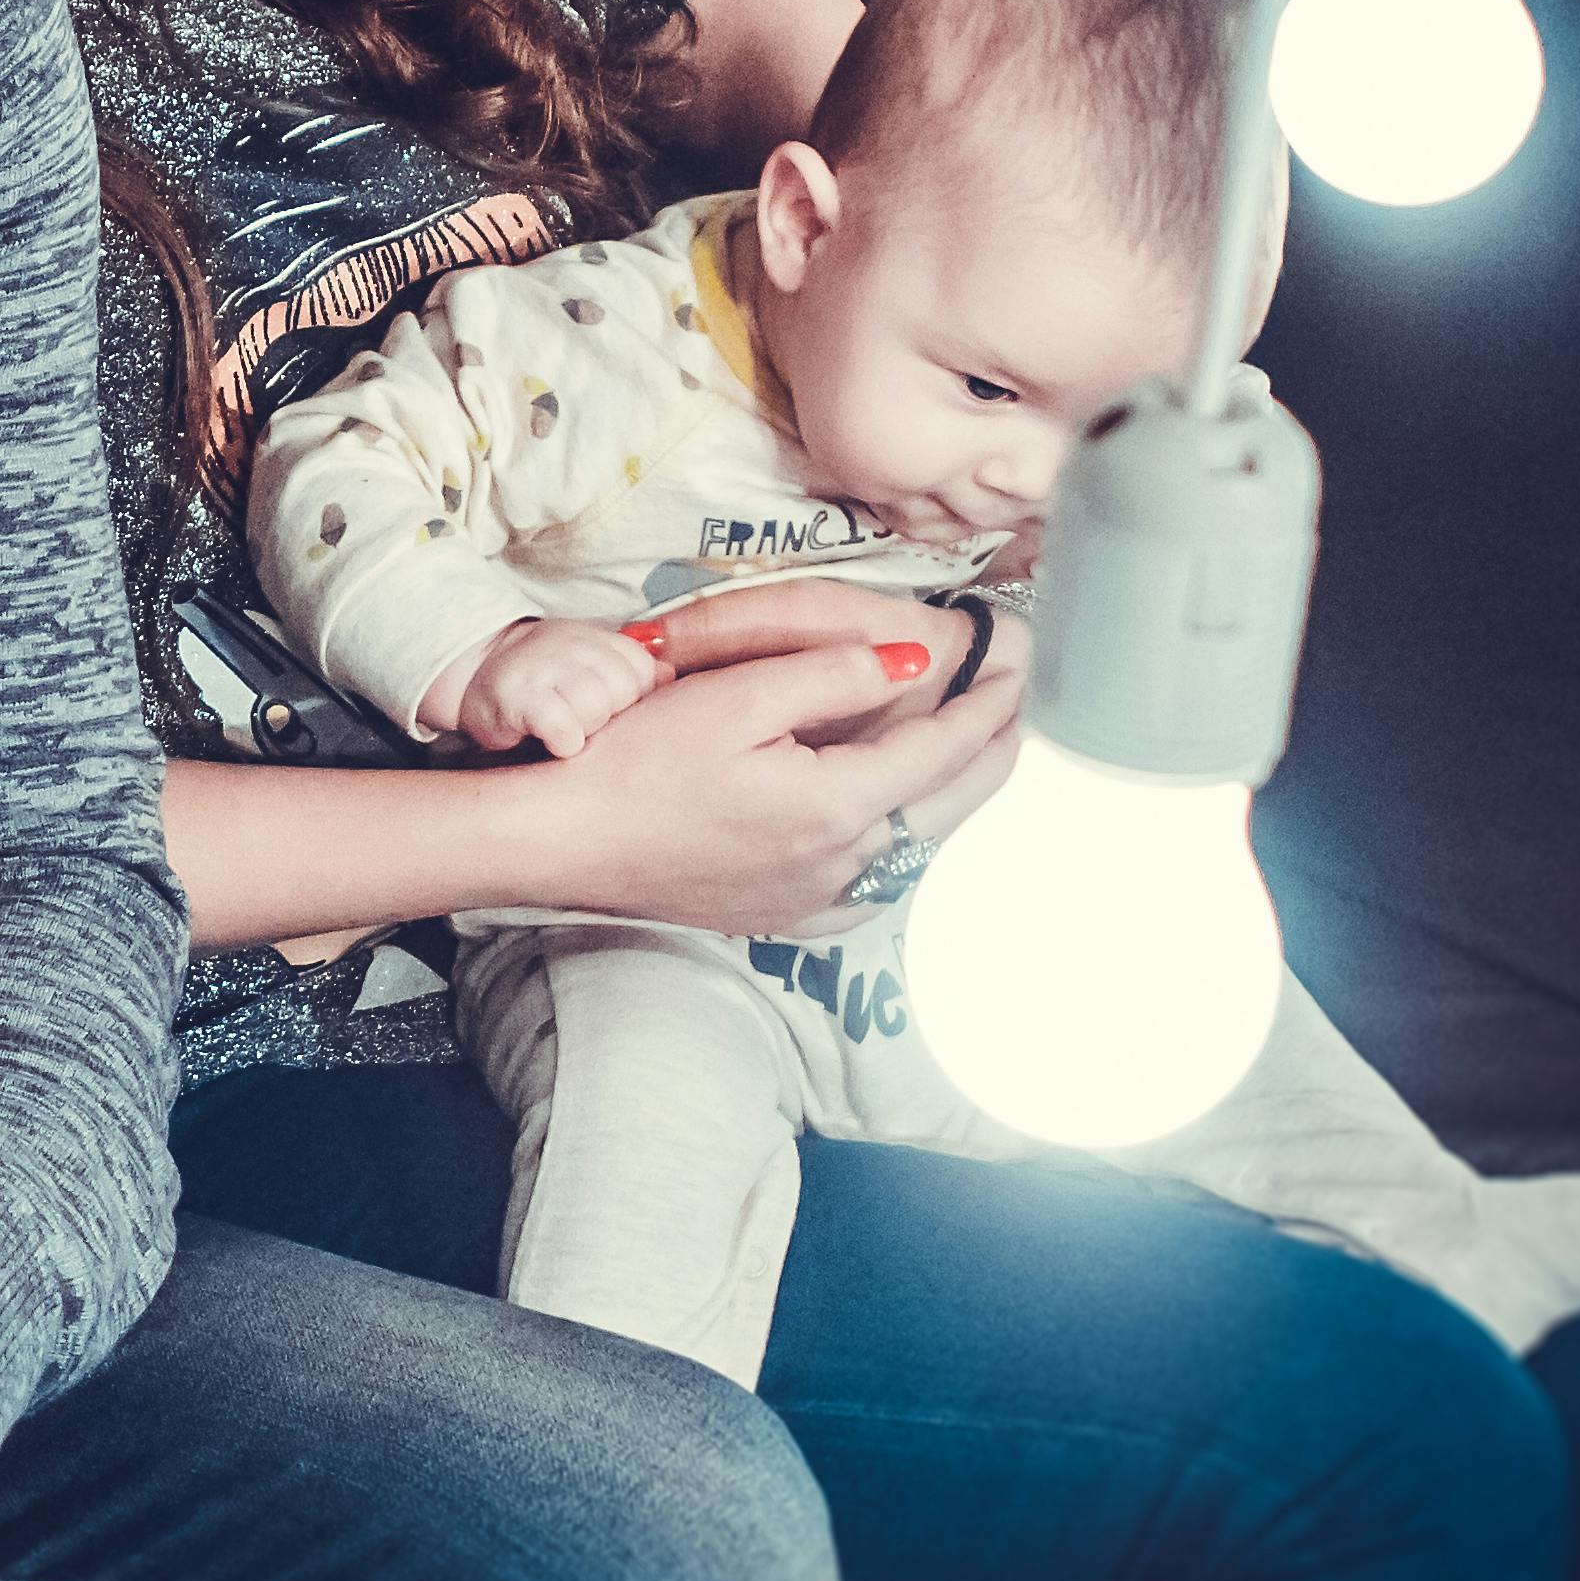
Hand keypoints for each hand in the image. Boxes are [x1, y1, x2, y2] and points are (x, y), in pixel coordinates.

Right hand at [432, 616, 667, 755]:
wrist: (474, 671)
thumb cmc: (543, 678)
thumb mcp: (589, 662)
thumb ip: (631, 669)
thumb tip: (670, 677)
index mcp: (595, 639)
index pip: (643, 671)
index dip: (631, 698)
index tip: (607, 707)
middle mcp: (571, 646)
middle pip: (624, 691)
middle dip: (610, 714)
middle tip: (583, 720)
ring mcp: (544, 670)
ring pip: (597, 708)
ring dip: (586, 729)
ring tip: (566, 729)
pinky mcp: (519, 700)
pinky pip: (564, 729)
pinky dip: (564, 742)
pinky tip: (553, 742)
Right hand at [455, 593, 1017, 932]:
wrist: (560, 841)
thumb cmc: (632, 761)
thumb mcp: (733, 696)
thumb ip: (831, 676)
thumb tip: (915, 663)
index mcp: (834, 806)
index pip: (940, 752)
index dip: (985, 708)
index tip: (1018, 669)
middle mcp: (839, 865)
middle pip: (945, 806)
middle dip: (990, 753)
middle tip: (1020, 708)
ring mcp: (812, 900)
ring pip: (914, 846)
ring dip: (949, 797)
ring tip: (974, 753)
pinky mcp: (784, 917)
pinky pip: (872, 883)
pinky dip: (903, 844)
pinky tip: (899, 826)